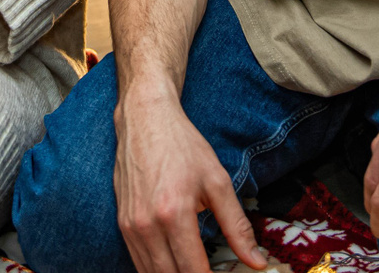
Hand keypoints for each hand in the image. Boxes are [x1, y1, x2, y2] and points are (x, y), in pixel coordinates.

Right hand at [113, 91, 269, 272]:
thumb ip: (237, 227)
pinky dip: (157, 271)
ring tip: (197, 271)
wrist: (144, 119)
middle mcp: (147, 225)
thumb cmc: (182, 146)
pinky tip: (176, 267)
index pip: (193, 271)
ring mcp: (130, 226)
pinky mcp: (122, 224)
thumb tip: (256, 262)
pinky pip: (138, 262)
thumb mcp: (218, 182)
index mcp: (174, 214)